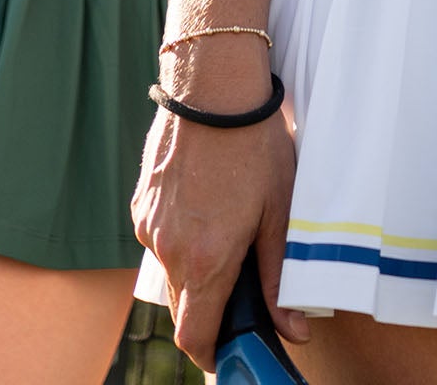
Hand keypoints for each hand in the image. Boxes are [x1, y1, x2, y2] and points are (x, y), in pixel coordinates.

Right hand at [132, 90, 305, 362]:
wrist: (213, 84)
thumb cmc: (255, 143)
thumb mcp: (279, 211)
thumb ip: (279, 277)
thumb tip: (295, 332)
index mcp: (205, 259)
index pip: (193, 336)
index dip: (211, 353)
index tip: (229, 350)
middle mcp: (168, 249)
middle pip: (183, 306)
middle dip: (208, 310)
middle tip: (241, 290)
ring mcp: (149, 225)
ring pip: (170, 270)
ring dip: (194, 269)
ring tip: (229, 232)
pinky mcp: (141, 202)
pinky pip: (158, 238)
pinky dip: (180, 238)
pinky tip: (207, 206)